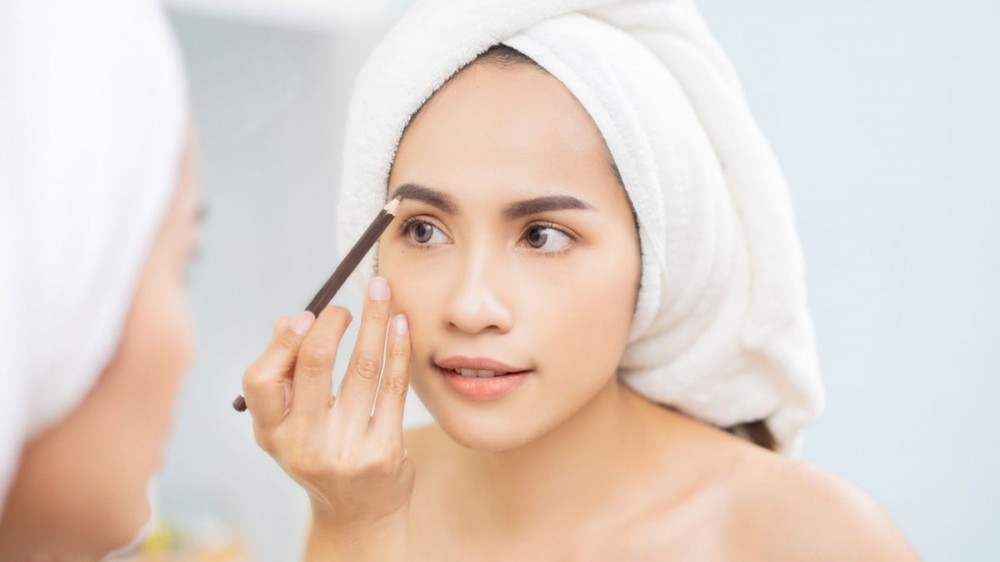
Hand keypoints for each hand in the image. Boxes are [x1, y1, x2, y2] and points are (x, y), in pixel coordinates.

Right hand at [242, 277, 414, 525]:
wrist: (359, 515)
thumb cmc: (323, 453)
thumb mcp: (291, 425)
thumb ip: (286, 375)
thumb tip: (290, 320)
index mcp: (272, 433)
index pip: (260, 380)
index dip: (284, 341)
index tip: (308, 315)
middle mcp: (303, 444)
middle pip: (314, 365)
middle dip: (334, 321)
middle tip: (350, 301)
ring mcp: (345, 451)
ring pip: (362, 369)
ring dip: (375, 321)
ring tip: (383, 293)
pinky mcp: (383, 452)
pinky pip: (393, 388)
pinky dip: (399, 350)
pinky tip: (401, 326)